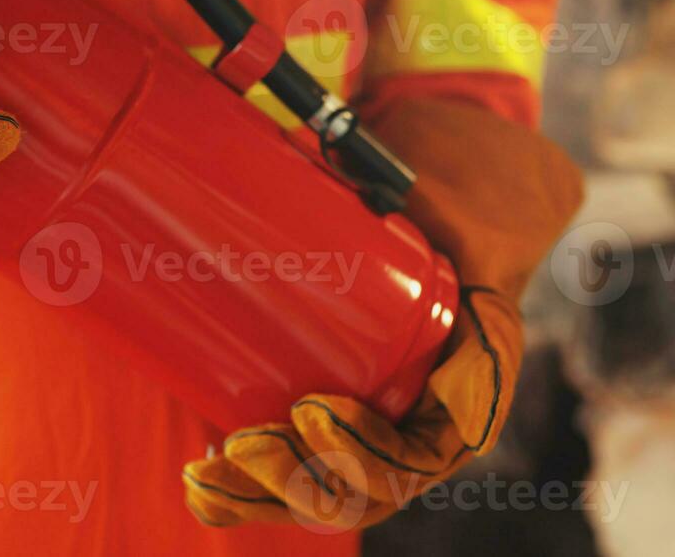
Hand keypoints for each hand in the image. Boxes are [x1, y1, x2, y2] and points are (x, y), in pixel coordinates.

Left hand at [182, 98, 581, 531]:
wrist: (453, 190)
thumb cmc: (463, 204)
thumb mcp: (472, 220)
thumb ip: (445, 221)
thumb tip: (345, 180)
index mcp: (469, 387)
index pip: (418, 456)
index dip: (364, 454)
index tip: (310, 411)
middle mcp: (424, 418)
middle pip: (361, 486)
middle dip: (294, 480)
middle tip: (240, 448)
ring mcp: (375, 416)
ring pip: (322, 484)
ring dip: (260, 495)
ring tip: (202, 480)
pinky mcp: (332, 398)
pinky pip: (296, 458)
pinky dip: (252, 482)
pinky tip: (204, 481)